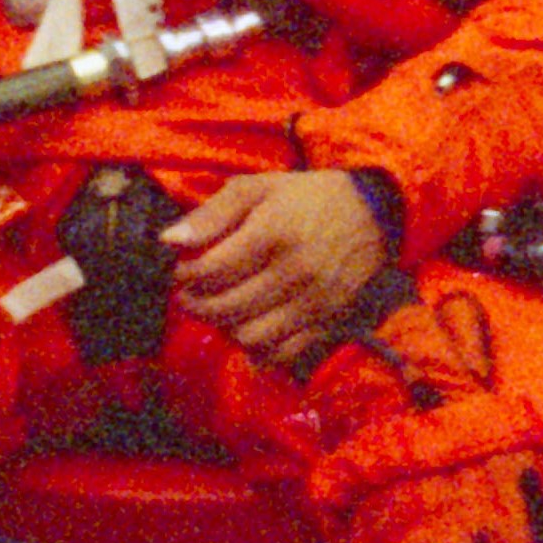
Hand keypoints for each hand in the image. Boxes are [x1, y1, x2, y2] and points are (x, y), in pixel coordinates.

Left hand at [165, 171, 393, 369]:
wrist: (374, 214)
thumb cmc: (308, 197)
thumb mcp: (258, 188)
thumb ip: (212, 213)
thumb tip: (169, 241)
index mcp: (272, 235)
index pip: (210, 271)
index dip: (184, 277)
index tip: (180, 272)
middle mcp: (293, 273)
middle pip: (226, 309)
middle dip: (196, 306)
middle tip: (190, 296)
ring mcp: (313, 304)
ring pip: (250, 338)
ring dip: (225, 330)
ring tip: (219, 312)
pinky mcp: (327, 324)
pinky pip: (283, 355)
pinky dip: (258, 351)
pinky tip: (249, 330)